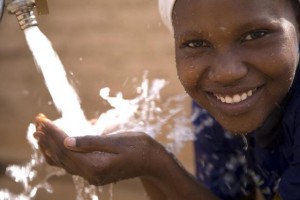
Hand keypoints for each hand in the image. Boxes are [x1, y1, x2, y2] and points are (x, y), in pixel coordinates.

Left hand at [33, 114, 168, 185]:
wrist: (152, 161)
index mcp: (96, 166)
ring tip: (39, 133)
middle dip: (48, 139)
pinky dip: (60, 154)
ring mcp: (92, 176)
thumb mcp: (117, 141)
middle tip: (37, 122)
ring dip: (51, 146)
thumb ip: (91, 142)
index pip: (67, 149)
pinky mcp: (94, 172)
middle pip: (62, 156)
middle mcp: (91, 174)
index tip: (44, 121)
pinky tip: (53, 147)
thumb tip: (67, 141)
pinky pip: (71, 164)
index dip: (54, 134)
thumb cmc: (138, 148)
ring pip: (64, 162)